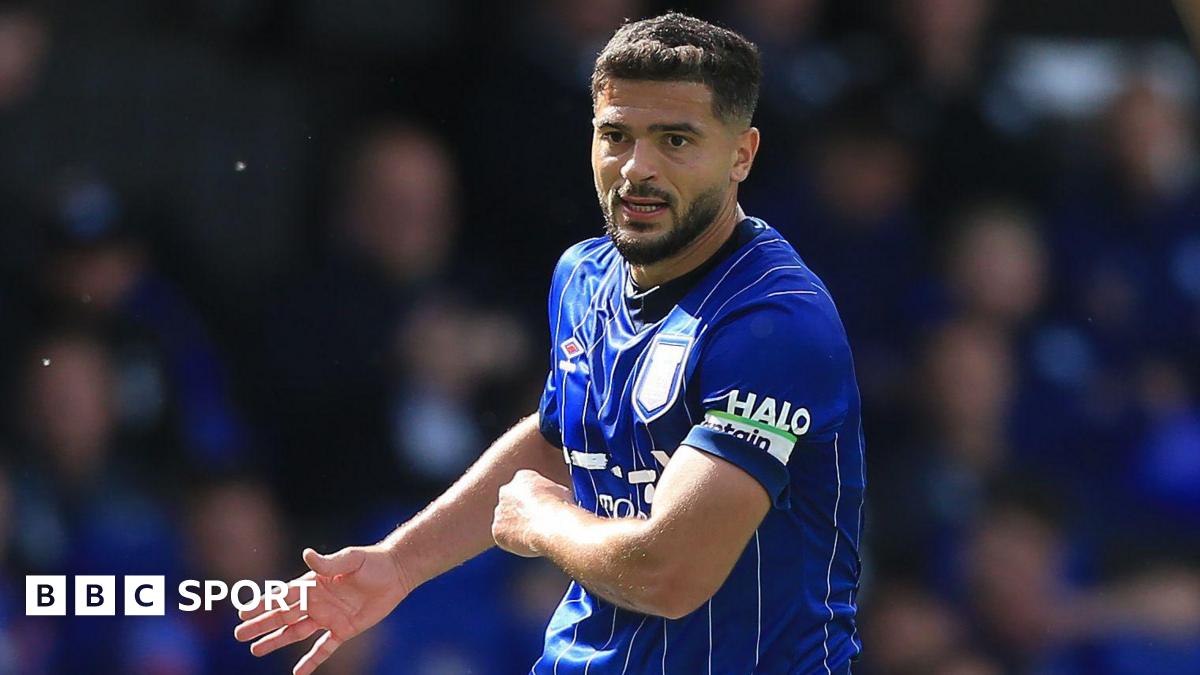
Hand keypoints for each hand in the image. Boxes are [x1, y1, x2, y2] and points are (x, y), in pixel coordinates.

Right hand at [234, 544, 411, 674]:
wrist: (396, 573)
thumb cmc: (372, 562)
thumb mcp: (350, 560)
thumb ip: (328, 562)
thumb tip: (307, 554)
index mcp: (314, 584)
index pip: (283, 596)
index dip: (263, 604)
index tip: (242, 612)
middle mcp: (317, 602)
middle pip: (283, 616)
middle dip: (261, 625)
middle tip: (239, 634)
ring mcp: (328, 618)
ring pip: (296, 633)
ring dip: (276, 642)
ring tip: (255, 650)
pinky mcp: (344, 630)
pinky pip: (324, 648)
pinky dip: (311, 661)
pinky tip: (298, 673)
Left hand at [492, 469, 571, 556]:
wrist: (554, 526)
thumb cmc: (561, 509)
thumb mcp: (560, 491)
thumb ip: (548, 493)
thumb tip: (554, 500)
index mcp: (522, 478)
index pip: (522, 486)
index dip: (531, 499)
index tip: (538, 507)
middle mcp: (506, 491)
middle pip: (509, 502)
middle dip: (519, 511)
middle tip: (533, 521)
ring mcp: (500, 511)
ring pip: (505, 520)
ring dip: (514, 526)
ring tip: (532, 533)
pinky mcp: (497, 530)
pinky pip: (502, 536)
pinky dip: (511, 541)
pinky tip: (526, 542)